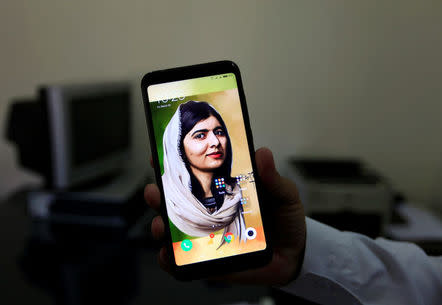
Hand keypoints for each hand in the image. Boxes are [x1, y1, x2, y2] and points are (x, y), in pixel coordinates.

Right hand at [144, 147, 305, 285]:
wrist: (295, 255)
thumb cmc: (286, 221)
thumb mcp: (283, 195)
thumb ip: (273, 178)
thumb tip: (262, 152)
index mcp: (223, 191)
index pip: (193, 177)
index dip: (173, 167)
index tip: (158, 157)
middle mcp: (210, 212)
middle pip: (175, 202)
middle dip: (157, 194)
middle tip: (155, 191)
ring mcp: (206, 236)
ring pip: (173, 230)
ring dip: (160, 225)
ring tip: (161, 224)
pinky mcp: (208, 261)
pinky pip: (182, 261)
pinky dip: (169, 259)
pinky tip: (167, 254)